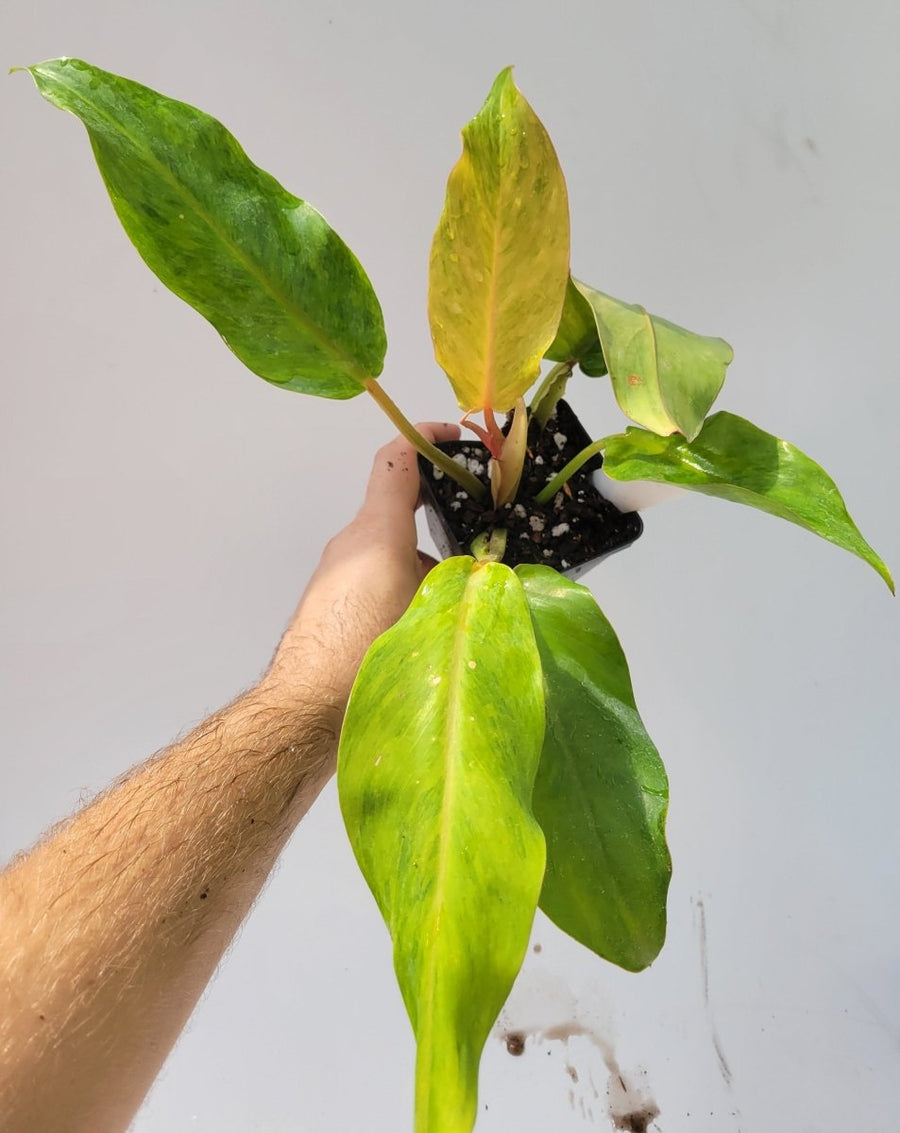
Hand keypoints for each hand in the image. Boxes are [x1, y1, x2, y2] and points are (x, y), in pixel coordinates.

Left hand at [261, 421, 459, 723]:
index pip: (397, 459)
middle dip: (443, 514)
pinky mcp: (334, 607)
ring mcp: (338, 576)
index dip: (428, 438)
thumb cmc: (361, 657)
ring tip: (465, 594)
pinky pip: (378, 579)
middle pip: (401, 508)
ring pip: (393, 549)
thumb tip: (487, 572)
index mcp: (374, 533)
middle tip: (486, 532)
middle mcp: (351, 545)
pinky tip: (429, 625)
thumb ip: (462, 583)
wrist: (302, 714)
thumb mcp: (428, 612)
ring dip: (429, 560)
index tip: (459, 440)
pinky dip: (407, 587)